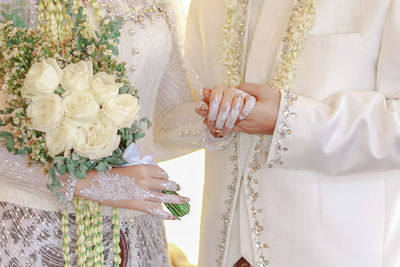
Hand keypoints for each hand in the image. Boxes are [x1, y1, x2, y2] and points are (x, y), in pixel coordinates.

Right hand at [74, 165, 188, 219]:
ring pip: (164, 196)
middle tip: (180, 189)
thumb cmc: (108, 172)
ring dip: (176, 199)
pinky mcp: (137, 204)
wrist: (94, 182)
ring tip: (185, 200)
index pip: (161, 172)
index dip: (164, 176)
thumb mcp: (127, 166)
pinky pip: (155, 210)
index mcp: (143, 168)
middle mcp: (146, 179)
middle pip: (166, 183)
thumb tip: (152, 173)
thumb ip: (140, 169)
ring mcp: (142, 192)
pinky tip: (174, 217)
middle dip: (174, 187)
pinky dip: (165, 214)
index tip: (166, 179)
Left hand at [196, 83, 280, 135]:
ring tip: (202, 110)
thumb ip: (247, 88)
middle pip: (221, 117)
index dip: (214, 99)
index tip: (205, 92)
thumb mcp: (264, 91)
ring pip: (224, 124)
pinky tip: (212, 119)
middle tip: (199, 103)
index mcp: (249, 111)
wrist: (289, 122)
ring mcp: (245, 128)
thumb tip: (234, 88)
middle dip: (209, 109)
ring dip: (213, 116)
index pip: (226, 106)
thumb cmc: (278, 105)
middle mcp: (245, 122)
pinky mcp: (246, 131)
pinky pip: (229, 127)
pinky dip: (220, 122)